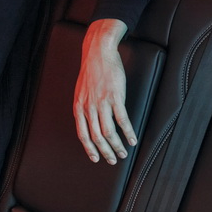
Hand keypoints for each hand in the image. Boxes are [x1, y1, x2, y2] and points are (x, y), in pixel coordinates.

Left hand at [73, 19, 137, 164]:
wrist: (98, 52)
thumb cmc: (91, 70)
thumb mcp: (80, 91)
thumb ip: (83, 106)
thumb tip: (87, 121)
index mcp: (79, 107)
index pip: (83, 134)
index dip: (89, 149)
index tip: (95, 158)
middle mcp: (89, 108)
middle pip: (97, 137)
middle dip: (106, 151)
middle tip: (113, 160)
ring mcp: (102, 103)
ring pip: (109, 132)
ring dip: (117, 145)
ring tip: (124, 152)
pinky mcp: (115, 97)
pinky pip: (122, 120)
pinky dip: (128, 133)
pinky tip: (132, 139)